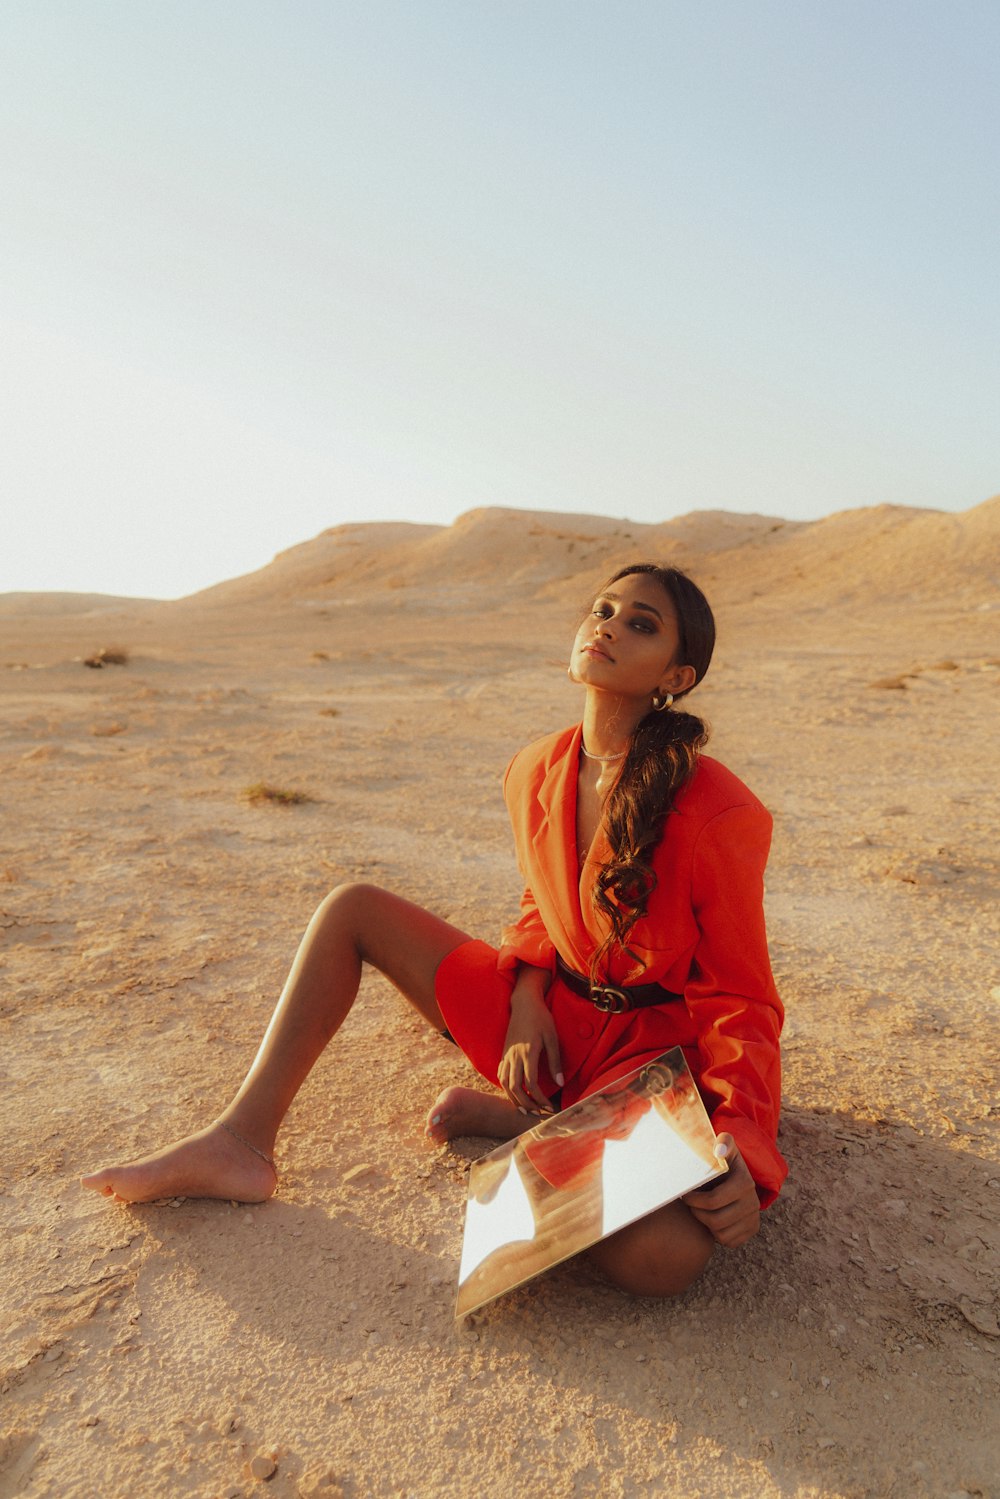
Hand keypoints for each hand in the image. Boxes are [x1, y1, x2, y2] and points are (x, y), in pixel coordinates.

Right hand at [497, 982, 563, 1115]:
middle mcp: (514, 1055)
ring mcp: (507, 1054)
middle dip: (526, 1103)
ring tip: (524, 1109)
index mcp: (528, 1052)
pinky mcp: (504, 1052)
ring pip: (505, 1082)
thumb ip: (555, 1061)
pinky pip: (501, 1073)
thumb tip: (560, 1083)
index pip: (531, 1083)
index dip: (539, 1098)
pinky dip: (506, 1086)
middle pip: (515, 1087)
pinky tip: (513, 1092)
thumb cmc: (541, 1019)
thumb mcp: (552, 1038)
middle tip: (536, 1114)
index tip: (549, 1107)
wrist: (524, 1003)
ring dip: (513, 1098)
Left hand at [683, 1134, 760, 1246]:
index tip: (685, 1194)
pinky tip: (712, 1218)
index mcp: (745, 1183)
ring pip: (720, 1234)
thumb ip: (723, 1142)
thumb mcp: (725, 1147)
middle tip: (689, 1204)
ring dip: (705, 1223)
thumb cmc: (723, 1161)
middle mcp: (753, 1203)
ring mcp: (754, 1219)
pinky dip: (716, 1234)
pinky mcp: (751, 1230)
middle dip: (697, 1212)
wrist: (738, 1176)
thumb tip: (719, 1150)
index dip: (693, 1200)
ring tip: (699, 1210)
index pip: (712, 1201)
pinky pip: (728, 1241)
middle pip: (715, 1220)